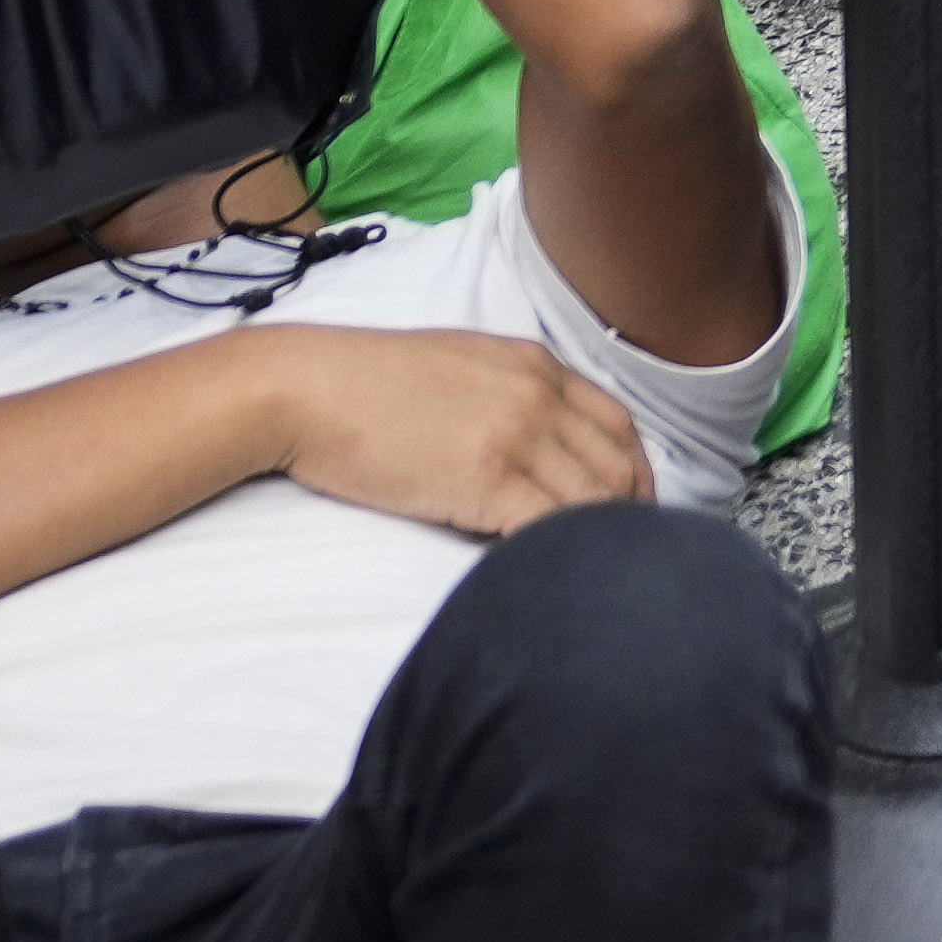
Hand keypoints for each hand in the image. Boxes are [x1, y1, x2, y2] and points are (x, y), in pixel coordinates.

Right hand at [252, 325, 662, 540]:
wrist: (306, 389)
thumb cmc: (366, 384)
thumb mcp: (460, 365)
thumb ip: (510, 394)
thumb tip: (536, 445)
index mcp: (535, 365)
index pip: (618, 423)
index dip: (635, 472)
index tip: (633, 510)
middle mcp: (539, 393)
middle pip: (619, 464)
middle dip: (630, 514)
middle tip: (619, 558)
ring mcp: (517, 434)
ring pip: (596, 500)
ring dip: (598, 541)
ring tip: (589, 576)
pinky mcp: (487, 477)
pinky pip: (549, 526)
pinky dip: (558, 554)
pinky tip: (547, 575)